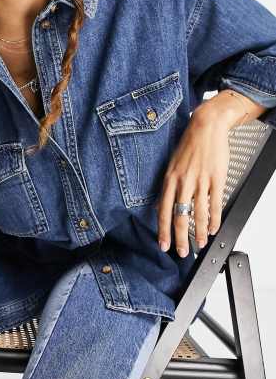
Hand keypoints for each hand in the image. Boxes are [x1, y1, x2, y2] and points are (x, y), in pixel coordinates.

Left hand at [155, 107, 230, 256]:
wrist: (206, 126)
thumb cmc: (188, 145)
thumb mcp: (171, 166)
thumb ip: (168, 187)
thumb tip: (162, 207)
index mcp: (169, 179)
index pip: (163, 211)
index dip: (163, 230)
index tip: (163, 245)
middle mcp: (183, 182)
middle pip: (179, 216)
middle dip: (180, 238)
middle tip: (181, 252)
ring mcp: (200, 181)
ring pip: (198, 214)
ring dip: (199, 232)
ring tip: (200, 244)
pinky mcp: (216, 179)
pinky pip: (215, 204)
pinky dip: (214, 219)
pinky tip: (213, 229)